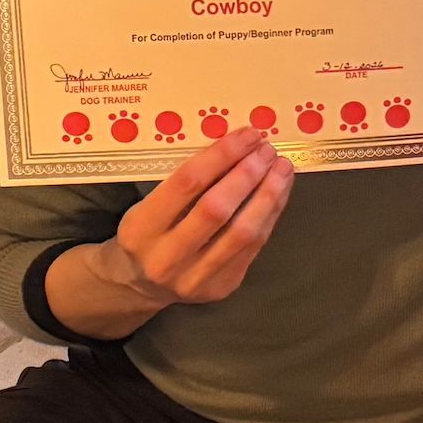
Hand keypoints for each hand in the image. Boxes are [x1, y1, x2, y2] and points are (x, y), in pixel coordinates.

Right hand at [51, 128, 293, 335]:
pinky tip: (278, 194)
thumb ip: (184, 185)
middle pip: (216, 209)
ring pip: (242, 232)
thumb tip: (236, 147)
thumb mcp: (147, 205)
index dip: (222, 155)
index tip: (247, 135)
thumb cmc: (148, 233)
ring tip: (282, 170)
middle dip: (248, 174)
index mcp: (140, 229)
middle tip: (267, 150)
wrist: (141, 285)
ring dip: (268, 196)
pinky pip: (252, 247)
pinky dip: (269, 216)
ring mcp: (195, 278)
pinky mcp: (221, 287)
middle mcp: (166, 258)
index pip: (186, 183)